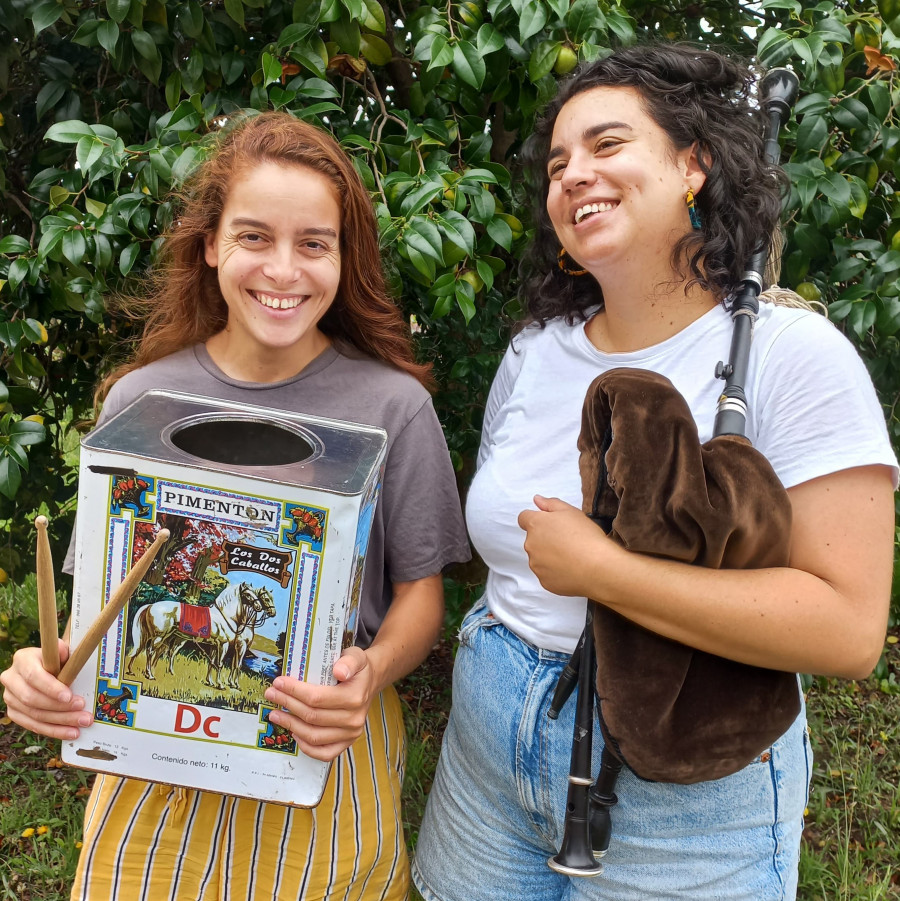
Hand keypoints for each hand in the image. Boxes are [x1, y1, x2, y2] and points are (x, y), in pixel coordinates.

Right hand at [1, 643, 93, 739]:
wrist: (46, 666)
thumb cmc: (57, 658)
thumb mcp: (61, 650)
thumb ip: (63, 650)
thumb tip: (64, 651)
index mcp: (23, 659)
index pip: (33, 676)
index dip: (50, 688)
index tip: (69, 696)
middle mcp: (11, 678)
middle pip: (32, 699)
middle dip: (59, 708)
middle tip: (82, 711)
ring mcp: (10, 697)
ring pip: (34, 715)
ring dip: (60, 722)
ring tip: (82, 723)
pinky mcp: (14, 712)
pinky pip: (32, 725)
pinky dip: (53, 730)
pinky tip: (70, 732)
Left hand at [263, 646, 375, 761]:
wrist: (369, 683)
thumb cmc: (357, 669)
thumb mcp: (355, 656)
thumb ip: (348, 661)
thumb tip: (339, 671)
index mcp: (355, 696)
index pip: (317, 698)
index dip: (294, 691)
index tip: (279, 682)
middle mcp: (354, 719)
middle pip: (312, 716)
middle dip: (287, 704)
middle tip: (271, 694)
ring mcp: (351, 734)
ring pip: (314, 735)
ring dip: (290, 725)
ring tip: (275, 714)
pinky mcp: (347, 743)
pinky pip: (324, 753)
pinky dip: (306, 747)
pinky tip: (293, 733)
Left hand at [517, 495, 619, 597]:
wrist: (598, 567)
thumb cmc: (585, 536)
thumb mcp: (570, 511)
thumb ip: (550, 504)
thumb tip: (536, 500)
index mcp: (535, 525)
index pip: (524, 518)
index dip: (536, 519)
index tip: (550, 524)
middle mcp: (530, 545)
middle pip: (533, 539)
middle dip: (545, 539)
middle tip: (567, 540)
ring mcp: (536, 565)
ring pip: (538, 558)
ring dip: (549, 556)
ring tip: (571, 556)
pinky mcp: (544, 581)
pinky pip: (546, 574)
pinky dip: (555, 572)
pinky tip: (572, 569)